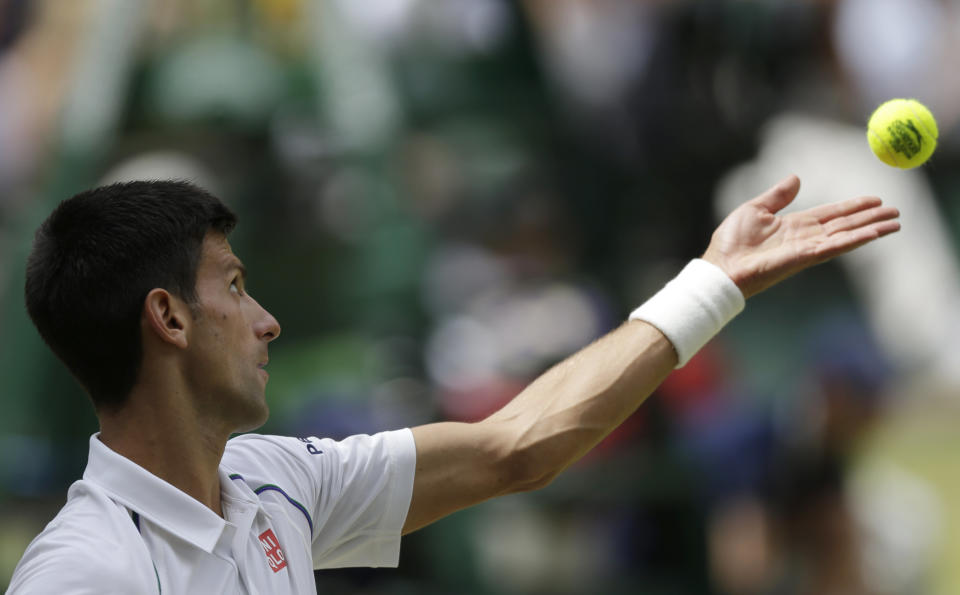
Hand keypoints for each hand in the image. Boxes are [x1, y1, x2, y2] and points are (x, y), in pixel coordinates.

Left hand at [702, 175, 899, 298]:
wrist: (721, 266)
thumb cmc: (731, 242)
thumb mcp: (755, 208)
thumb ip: (778, 195)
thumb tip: (796, 178)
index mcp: (794, 225)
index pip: (830, 213)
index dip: (852, 206)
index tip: (873, 200)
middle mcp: (806, 237)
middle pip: (845, 224)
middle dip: (870, 218)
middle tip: (895, 211)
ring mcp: (807, 248)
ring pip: (846, 235)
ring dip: (871, 229)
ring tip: (895, 223)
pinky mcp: (804, 257)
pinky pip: (835, 246)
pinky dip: (855, 239)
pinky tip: (874, 234)